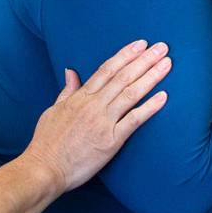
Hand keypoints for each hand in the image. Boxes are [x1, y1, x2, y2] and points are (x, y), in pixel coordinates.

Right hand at [25, 40, 170, 191]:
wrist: (44, 168)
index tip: (141, 44)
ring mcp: (103, 122)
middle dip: (144, 60)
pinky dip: (149, 107)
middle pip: (123, 76)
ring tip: (167, 64)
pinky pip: (134, 120)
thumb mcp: (53, 110)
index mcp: (80, 97)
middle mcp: (93, 105)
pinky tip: (164, 97)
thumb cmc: (46, 142)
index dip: (125, 55)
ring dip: (151, 76)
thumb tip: (71, 71)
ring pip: (131, 93)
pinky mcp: (111, 141)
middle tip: (162, 47)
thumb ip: (67, 91)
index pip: (107, 69)